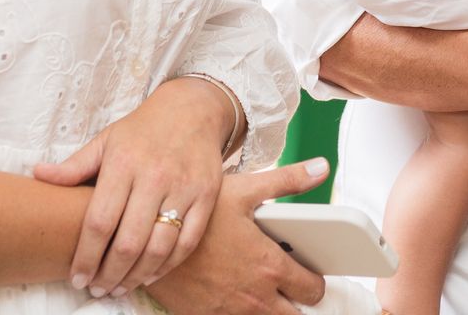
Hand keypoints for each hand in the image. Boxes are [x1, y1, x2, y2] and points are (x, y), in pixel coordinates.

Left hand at [34, 76, 237, 296]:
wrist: (192, 109)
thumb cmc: (142, 130)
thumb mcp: (106, 140)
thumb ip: (74, 165)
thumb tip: (37, 175)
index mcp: (124, 164)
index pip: (100, 222)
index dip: (86, 257)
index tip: (76, 278)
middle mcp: (155, 177)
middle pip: (129, 242)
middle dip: (109, 274)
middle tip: (97, 289)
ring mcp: (184, 187)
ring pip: (159, 247)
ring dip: (136, 276)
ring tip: (119, 288)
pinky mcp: (206, 196)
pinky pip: (187, 242)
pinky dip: (168, 266)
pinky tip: (150, 275)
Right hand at [146, 161, 329, 314]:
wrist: (145, 238)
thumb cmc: (196, 212)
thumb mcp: (244, 189)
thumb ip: (288, 181)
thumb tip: (322, 168)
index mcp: (269, 265)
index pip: (312, 289)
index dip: (315, 281)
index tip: (309, 272)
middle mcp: (253, 297)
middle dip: (297, 302)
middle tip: (289, 284)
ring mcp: (229, 313)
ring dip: (270, 309)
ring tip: (260, 288)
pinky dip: (240, 313)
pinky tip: (232, 293)